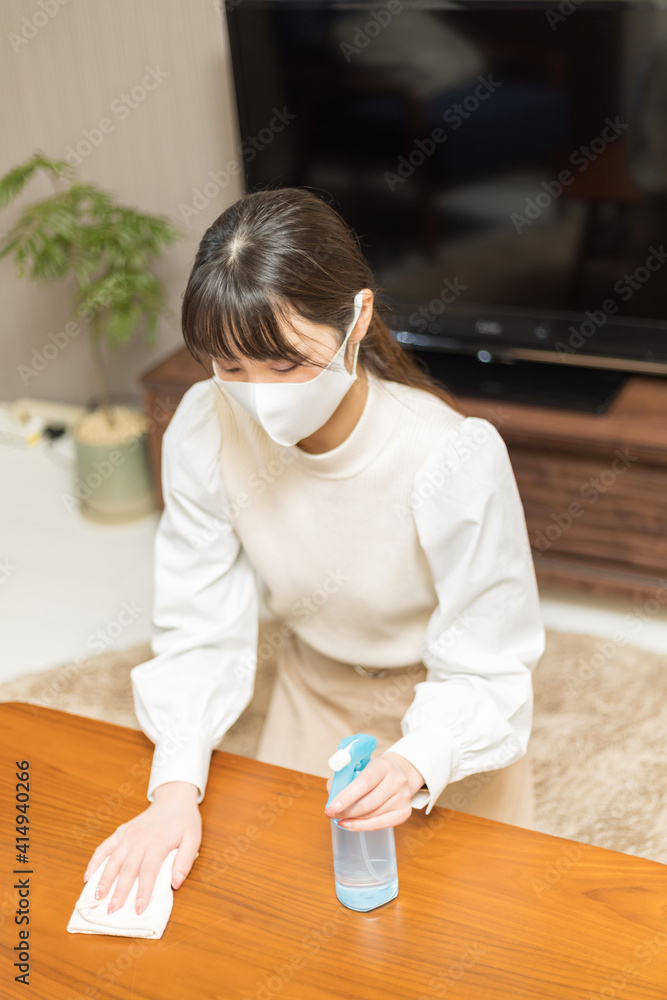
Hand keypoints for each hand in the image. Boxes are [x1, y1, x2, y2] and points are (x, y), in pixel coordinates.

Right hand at [81, 781, 200, 914]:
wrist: (173, 798)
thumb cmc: (184, 821)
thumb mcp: (193, 838)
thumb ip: (185, 861)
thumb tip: (176, 884)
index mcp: (158, 842)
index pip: (149, 871)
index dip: (143, 892)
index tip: (139, 910)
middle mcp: (140, 839)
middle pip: (127, 869)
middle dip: (119, 891)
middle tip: (111, 911)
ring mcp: (128, 835)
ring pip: (113, 860)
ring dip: (103, 879)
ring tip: (97, 898)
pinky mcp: (121, 831)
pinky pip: (104, 847)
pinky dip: (94, 861)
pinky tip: (87, 876)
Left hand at [323, 752, 424, 830]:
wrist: (400, 773)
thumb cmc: (374, 771)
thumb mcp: (360, 765)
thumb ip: (344, 777)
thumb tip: (332, 795)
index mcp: (383, 765)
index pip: (365, 783)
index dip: (347, 797)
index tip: (331, 808)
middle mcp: (397, 781)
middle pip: (367, 803)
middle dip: (345, 812)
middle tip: (331, 814)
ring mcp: (403, 797)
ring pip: (372, 815)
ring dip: (352, 819)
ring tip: (340, 817)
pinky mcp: (405, 812)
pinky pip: (380, 824)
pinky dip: (362, 826)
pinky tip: (350, 824)